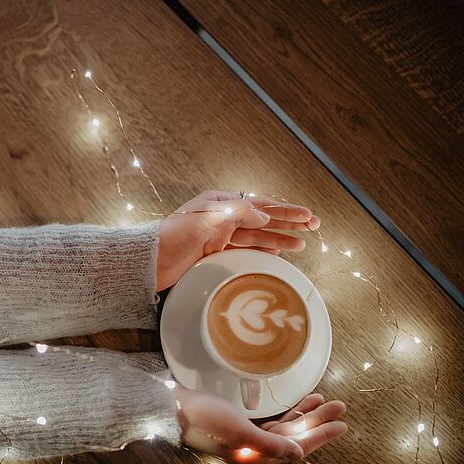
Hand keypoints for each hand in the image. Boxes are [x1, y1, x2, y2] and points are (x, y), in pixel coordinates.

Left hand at [156, 190, 320, 291]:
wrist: (150, 261)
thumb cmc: (173, 235)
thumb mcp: (207, 217)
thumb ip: (238, 213)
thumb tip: (265, 216)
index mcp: (220, 203)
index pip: (260, 205)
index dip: (286, 210)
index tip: (307, 216)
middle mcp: (222, 217)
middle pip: (263, 219)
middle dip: (288, 223)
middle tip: (313, 226)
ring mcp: (218, 237)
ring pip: (256, 237)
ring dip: (279, 240)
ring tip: (300, 245)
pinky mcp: (214, 255)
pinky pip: (244, 252)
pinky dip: (261, 252)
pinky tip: (275, 255)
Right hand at [176, 389, 346, 463]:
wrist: (171, 407)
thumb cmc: (202, 417)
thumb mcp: (237, 430)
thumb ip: (270, 444)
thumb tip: (298, 454)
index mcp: (253, 456)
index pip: (294, 447)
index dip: (319, 436)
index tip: (341, 424)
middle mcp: (252, 450)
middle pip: (293, 437)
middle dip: (316, 422)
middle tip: (339, 407)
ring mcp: (246, 438)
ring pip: (285, 428)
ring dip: (305, 415)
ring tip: (324, 401)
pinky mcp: (239, 425)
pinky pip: (273, 422)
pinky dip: (288, 412)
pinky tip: (300, 404)